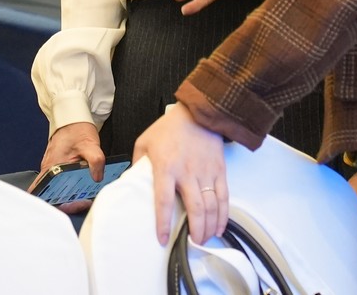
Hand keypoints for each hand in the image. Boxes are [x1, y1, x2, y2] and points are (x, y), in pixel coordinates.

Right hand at [39, 121, 103, 213]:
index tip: (78, 202)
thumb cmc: (76, 130)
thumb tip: (98, 177)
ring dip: (71, 196)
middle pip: (54, 196)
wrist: (71, 119)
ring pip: (58, 191)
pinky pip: (62, 183)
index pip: (47, 194)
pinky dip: (72, 188)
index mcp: (51, 167)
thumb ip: (95, 161)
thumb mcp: (89, 145)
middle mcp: (48, 172)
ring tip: (86, 196)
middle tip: (85, 201)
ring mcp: (52, 171)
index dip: (63, 203)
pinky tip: (83, 188)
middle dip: (70, 203)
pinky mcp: (58, 169)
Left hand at [134, 101, 226, 244]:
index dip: (163, 223)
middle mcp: (187, 172)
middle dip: (195, 231)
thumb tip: (132, 182)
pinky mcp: (220, 171)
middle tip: (192, 244)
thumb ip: (138, 164)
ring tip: (204, 239)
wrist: (197, 112)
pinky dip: (223, 215)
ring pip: (211, 207)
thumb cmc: (169, 128)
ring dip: (209, 227)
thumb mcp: (144, 142)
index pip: (164, 200)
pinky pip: (224, 198)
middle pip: (195, 208)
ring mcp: (206, 172)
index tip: (163, 239)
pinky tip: (219, 227)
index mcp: (166, 167)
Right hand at [349, 173, 356, 252]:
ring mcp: (346, 188)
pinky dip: (352, 209)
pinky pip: (348, 201)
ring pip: (345, 209)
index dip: (346, 238)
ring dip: (350, 218)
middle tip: (354, 239)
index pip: (342, 227)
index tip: (349, 246)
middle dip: (348, 229)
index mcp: (349, 204)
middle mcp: (343, 195)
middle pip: (342, 218)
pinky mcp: (351, 184)